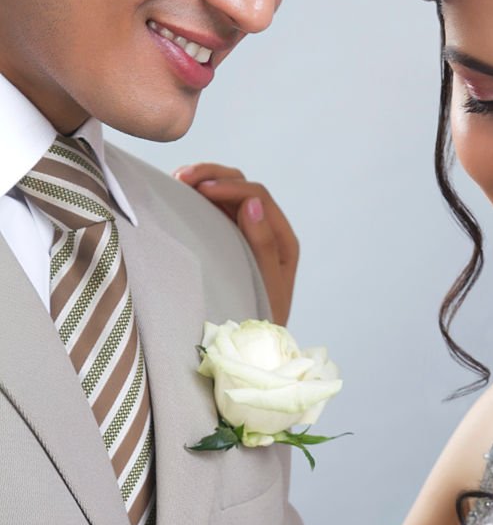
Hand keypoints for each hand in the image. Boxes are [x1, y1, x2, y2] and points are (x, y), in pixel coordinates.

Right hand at [174, 163, 297, 325]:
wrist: (251, 349)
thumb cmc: (261, 323)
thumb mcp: (267, 288)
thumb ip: (264, 247)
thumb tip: (252, 204)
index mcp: (283, 242)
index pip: (258, 198)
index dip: (230, 187)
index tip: (201, 190)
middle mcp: (267, 233)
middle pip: (243, 187)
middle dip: (214, 176)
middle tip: (183, 178)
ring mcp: (246, 234)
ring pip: (228, 193)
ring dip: (204, 180)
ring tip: (178, 180)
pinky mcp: (228, 239)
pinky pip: (216, 209)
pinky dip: (198, 197)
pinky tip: (179, 194)